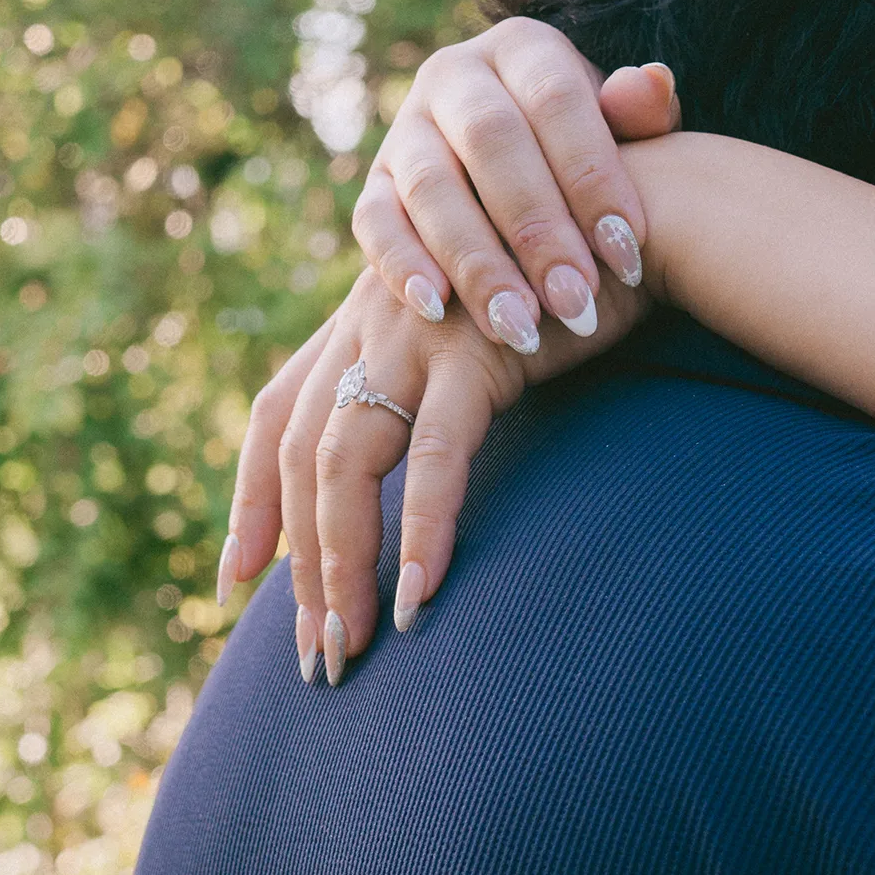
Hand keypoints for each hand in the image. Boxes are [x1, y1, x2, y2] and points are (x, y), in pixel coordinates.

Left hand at [217, 18, 681, 684]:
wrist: (639, 220)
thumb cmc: (565, 293)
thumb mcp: (474, 342)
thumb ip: (429, 393)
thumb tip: (407, 476)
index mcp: (360, 324)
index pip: (275, 416)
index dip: (248, 498)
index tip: (235, 577)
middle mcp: (370, 324)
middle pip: (300, 457)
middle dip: (299, 564)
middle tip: (314, 654)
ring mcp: (416, 332)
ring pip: (346, 462)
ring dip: (343, 563)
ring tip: (354, 645)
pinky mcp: (475, 348)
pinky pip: (435, 454)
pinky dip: (423, 528)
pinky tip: (423, 594)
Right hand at [354, 16, 681, 349]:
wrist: (517, 188)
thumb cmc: (587, 161)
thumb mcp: (625, 135)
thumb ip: (641, 119)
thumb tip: (652, 87)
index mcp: (522, 47)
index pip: (557, 99)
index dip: (593, 175)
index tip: (629, 250)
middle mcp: (453, 75)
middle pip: (491, 142)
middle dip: (537, 229)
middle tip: (576, 301)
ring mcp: (405, 128)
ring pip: (431, 187)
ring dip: (477, 261)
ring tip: (521, 328)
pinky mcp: (373, 185)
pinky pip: (375, 222)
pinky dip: (402, 265)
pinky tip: (438, 310)